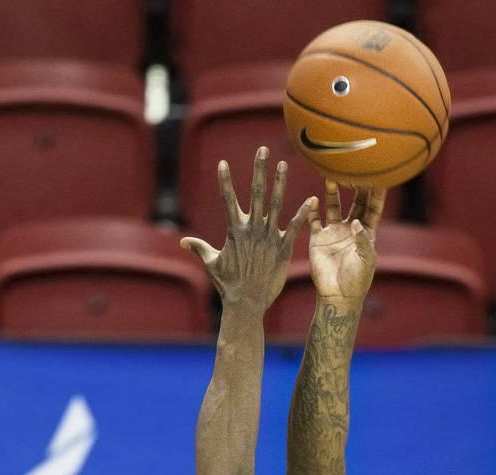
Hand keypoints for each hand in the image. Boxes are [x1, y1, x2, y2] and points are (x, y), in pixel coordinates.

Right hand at [181, 146, 312, 312]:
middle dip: (259, 170)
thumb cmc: (228, 284)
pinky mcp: (283, 248)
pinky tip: (312, 199)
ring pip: (276, 204)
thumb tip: (183, 242)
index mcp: (234, 230)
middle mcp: (252, 229)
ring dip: (280, 183)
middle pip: (256, 193)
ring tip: (284, 164)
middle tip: (263, 150)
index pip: (228, 199)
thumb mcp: (211, 263)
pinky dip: (303, 213)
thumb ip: (200, 248)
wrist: (246, 303)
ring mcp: (268, 237)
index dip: (225, 181)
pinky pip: (295, 227)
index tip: (223, 162)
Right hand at [307, 181, 385, 306]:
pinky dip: (312, 210)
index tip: (379, 177)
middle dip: (356, 186)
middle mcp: (350, 229)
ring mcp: (333, 232)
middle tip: (354, 169)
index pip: (373, 209)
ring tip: (331, 177)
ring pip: (333, 206)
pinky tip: (313, 200)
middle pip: (355, 202)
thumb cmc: (357, 281)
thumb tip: (356, 222)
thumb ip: (362, 240)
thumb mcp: (365, 260)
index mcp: (366, 233)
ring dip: (333, 192)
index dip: (376, 194)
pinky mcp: (318, 239)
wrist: (337, 296)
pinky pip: (314, 220)